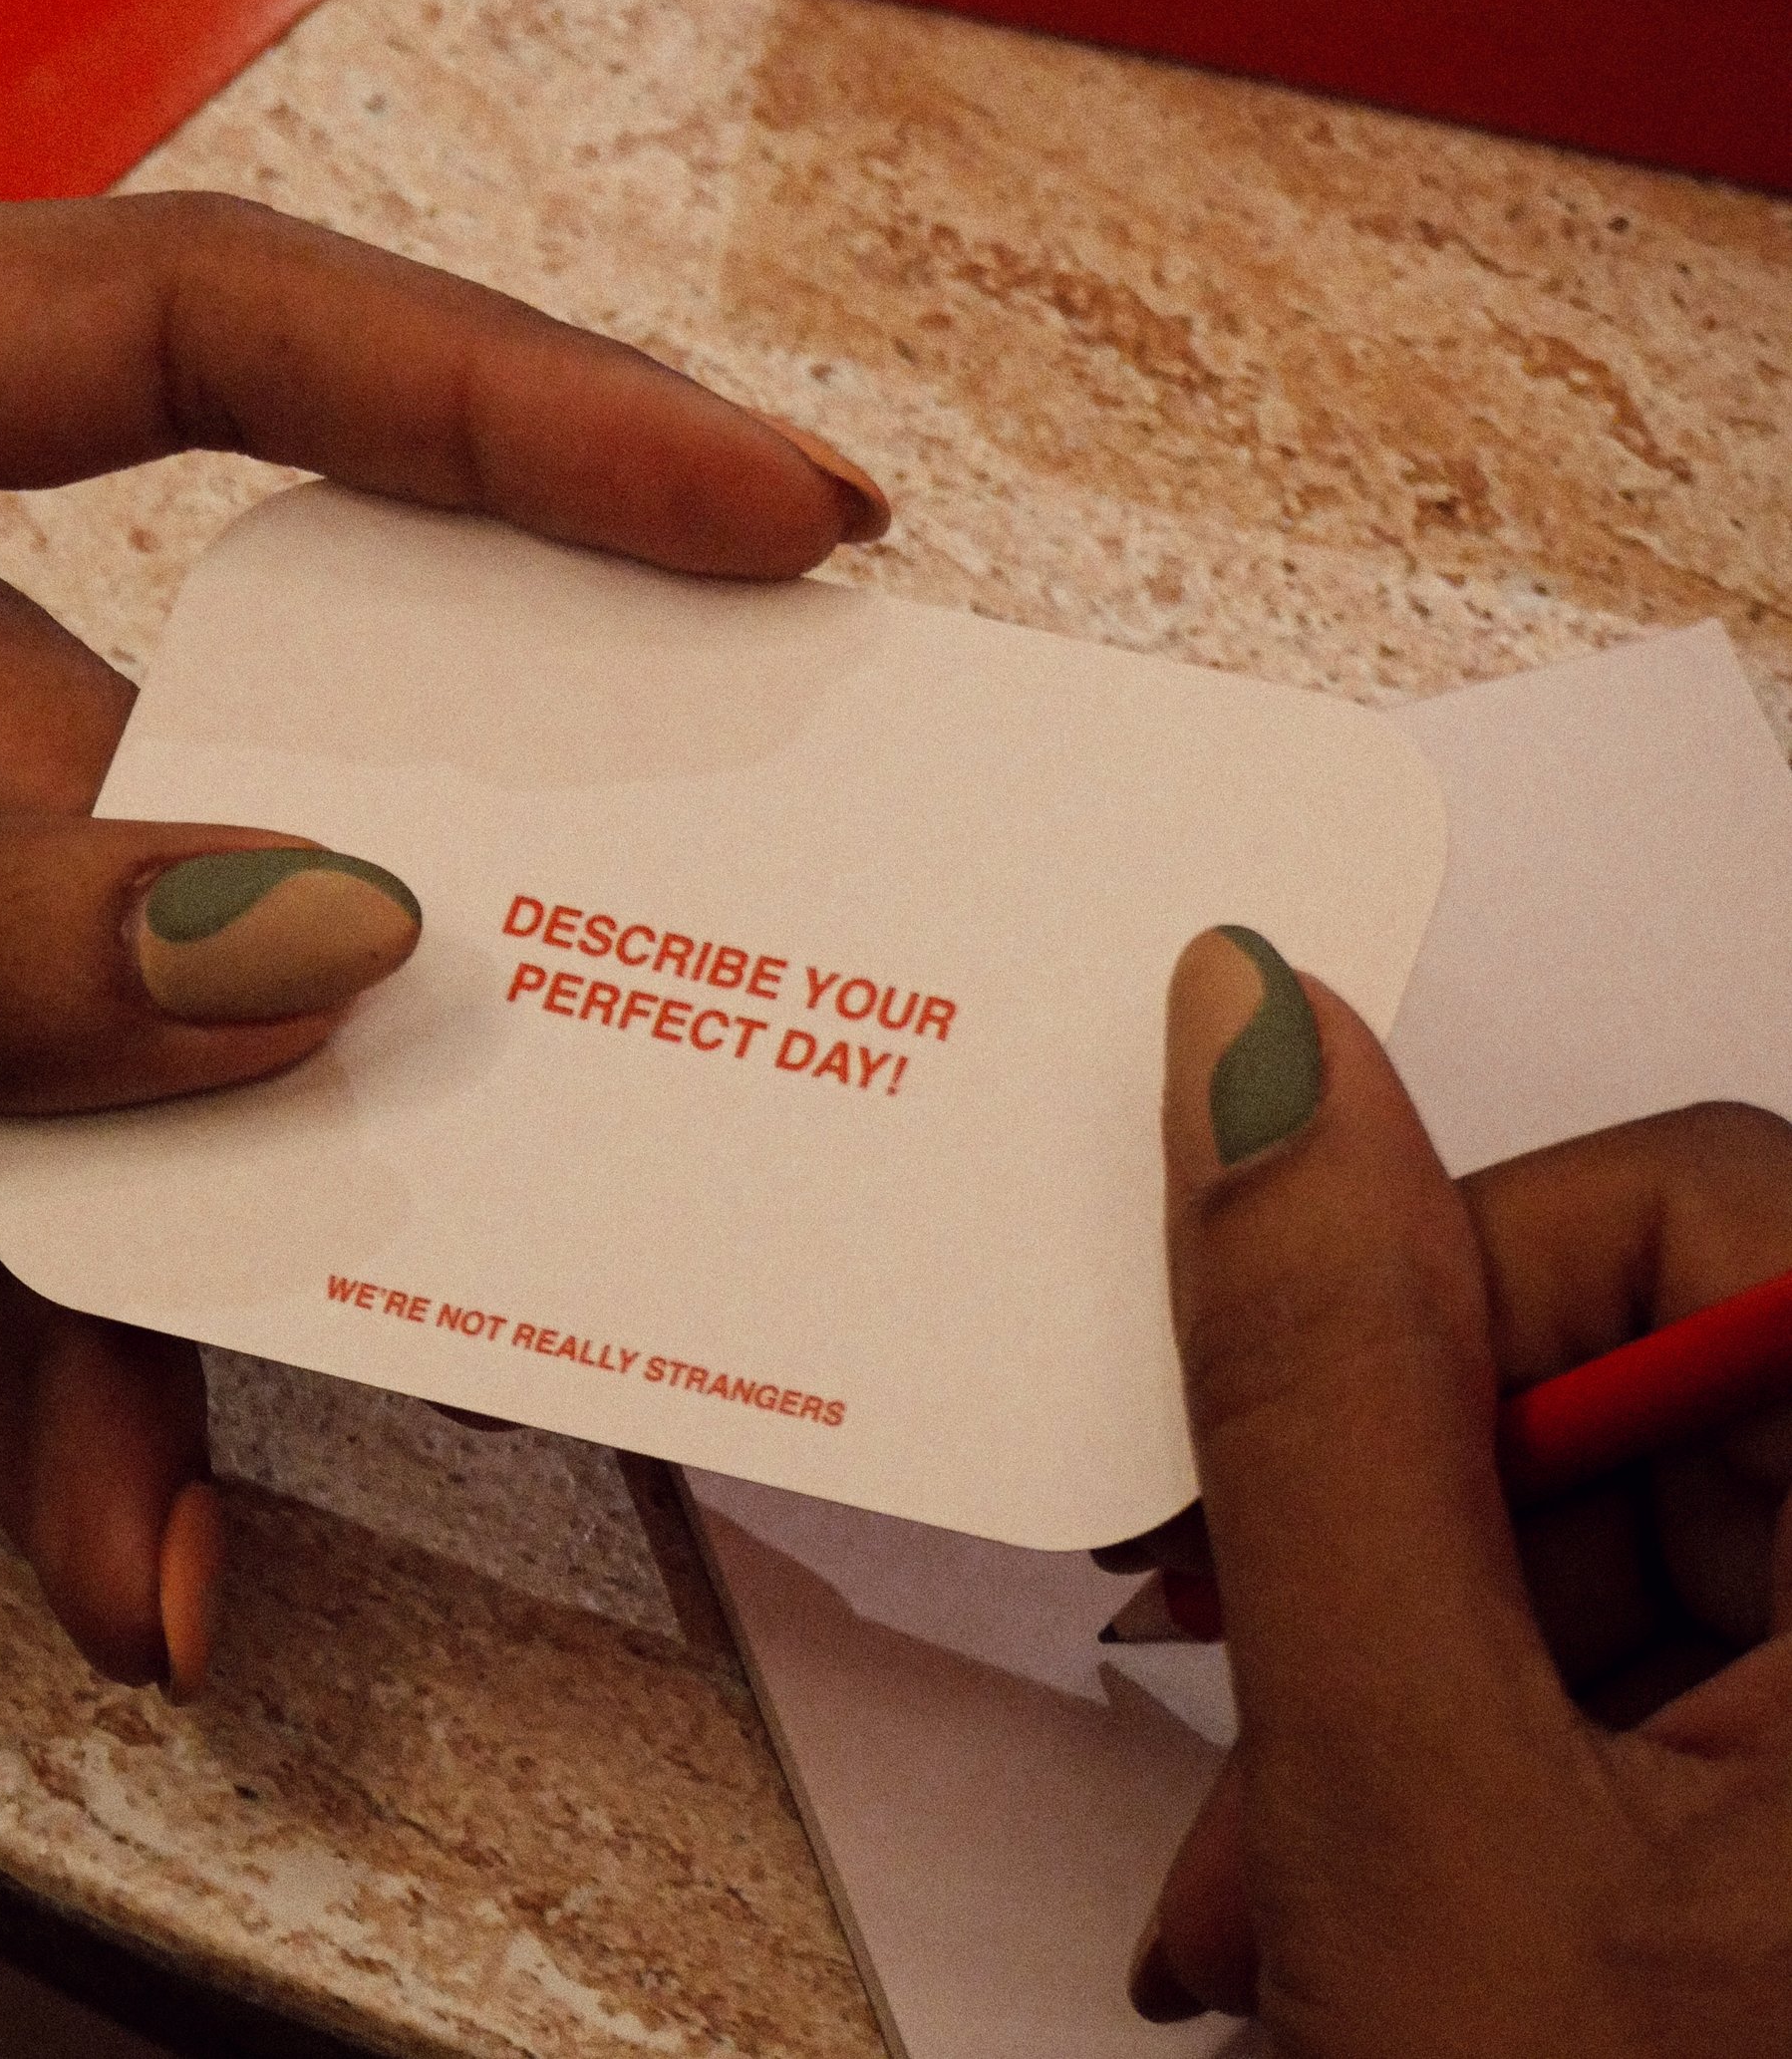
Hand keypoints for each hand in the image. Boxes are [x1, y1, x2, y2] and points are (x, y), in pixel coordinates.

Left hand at [0, 193, 881, 1687]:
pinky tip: (79, 1502)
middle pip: (121, 761)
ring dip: (115, 1260)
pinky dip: (8, 1308)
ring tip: (166, 1505)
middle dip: (243, 1026)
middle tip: (488, 1174)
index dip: (490, 403)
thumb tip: (309, 944)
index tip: (757, 513)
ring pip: (55, 998)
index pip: (159, 326)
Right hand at [1121, 928, 1791, 2051]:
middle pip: (1677, 1379)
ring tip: (1292, 1888)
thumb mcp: (1425, 1813)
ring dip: (1431, 1684)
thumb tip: (1259, 1036)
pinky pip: (1701, 1686)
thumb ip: (1321, 1396)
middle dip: (1407, 1537)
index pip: (1712, 1200)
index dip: (1456, 1285)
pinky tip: (1392, 1921)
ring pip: (1666, 1546)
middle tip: (1244, 1692)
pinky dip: (1523, 1777)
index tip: (1286, 1444)